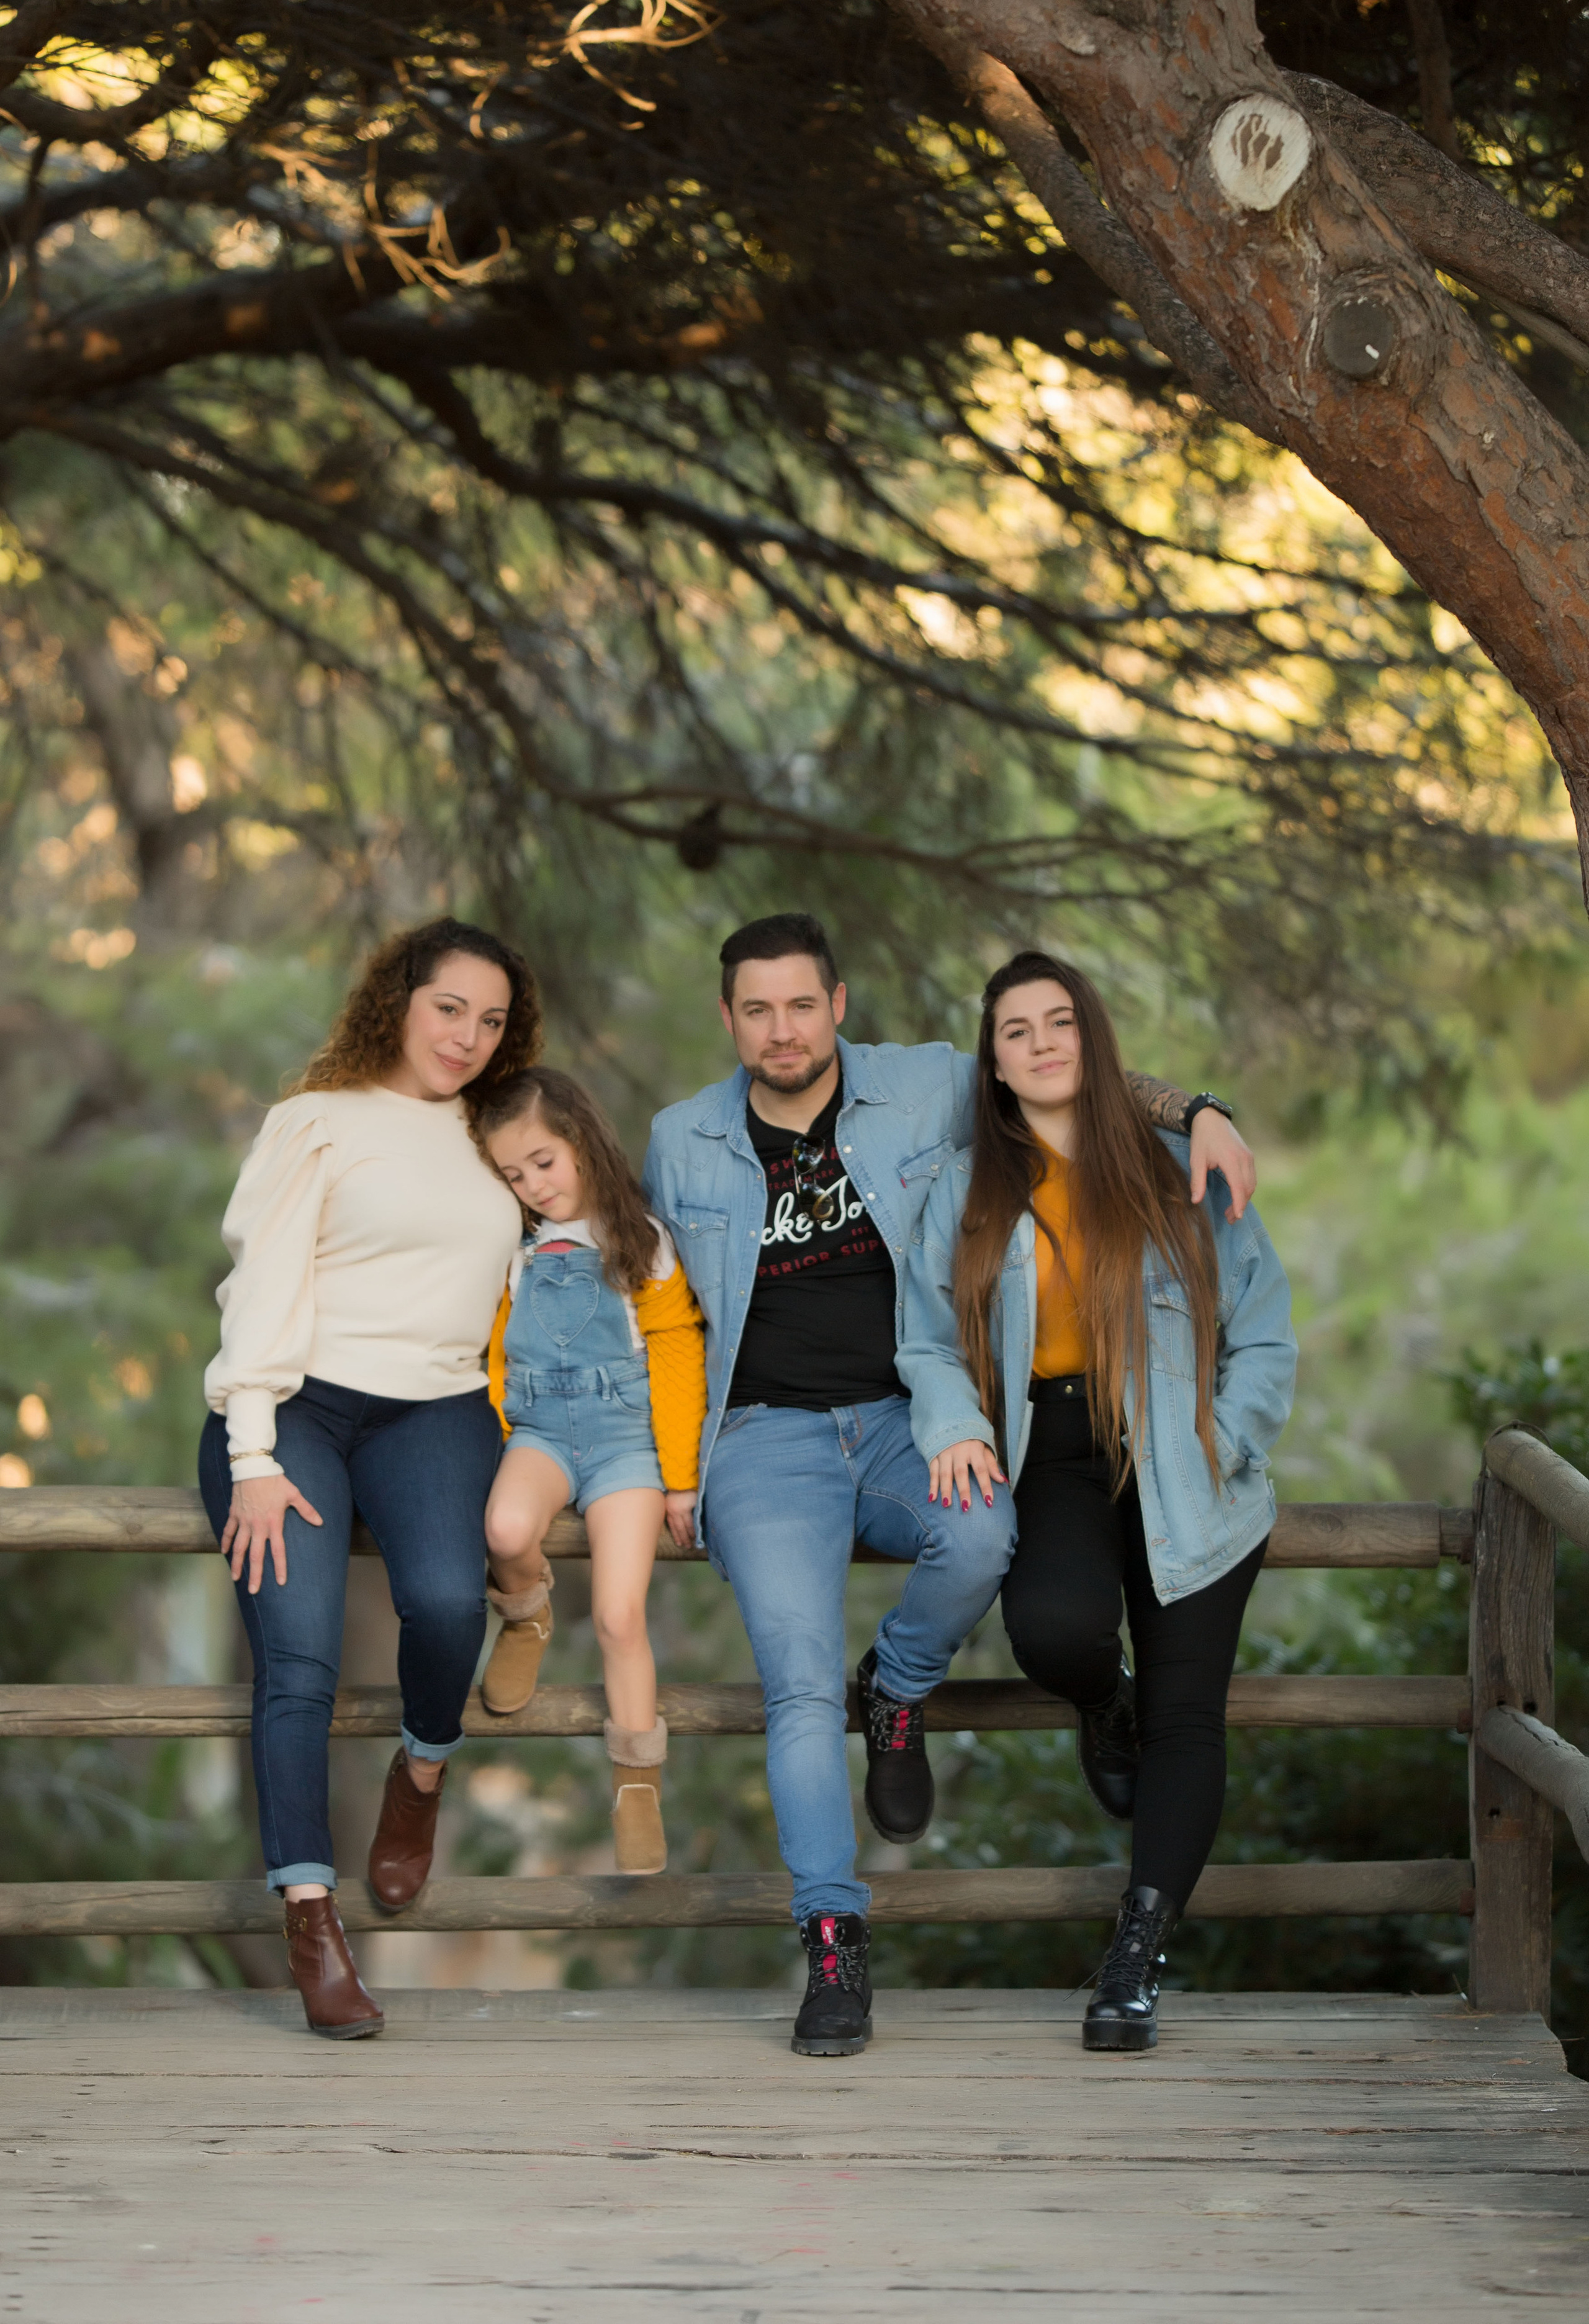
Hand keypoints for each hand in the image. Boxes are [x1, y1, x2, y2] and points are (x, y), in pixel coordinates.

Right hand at [221, 1473, 322, 1594]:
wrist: (253, 1467)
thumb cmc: (275, 1480)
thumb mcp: (294, 1494)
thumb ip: (306, 1510)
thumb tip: (320, 1522)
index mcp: (273, 1523)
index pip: (278, 1550)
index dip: (279, 1567)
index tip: (280, 1582)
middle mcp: (257, 1526)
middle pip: (255, 1555)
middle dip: (254, 1574)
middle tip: (253, 1590)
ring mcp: (243, 1521)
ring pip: (239, 1547)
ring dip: (237, 1563)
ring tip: (235, 1578)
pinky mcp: (234, 1514)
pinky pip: (228, 1531)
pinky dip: (226, 1542)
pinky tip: (225, 1553)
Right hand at [663, 1490, 697, 1549]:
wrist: (678, 1481)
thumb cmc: (690, 1489)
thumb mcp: (697, 1499)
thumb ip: (698, 1510)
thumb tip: (703, 1522)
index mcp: (684, 1509)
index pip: (689, 1525)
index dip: (693, 1533)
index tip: (696, 1539)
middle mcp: (675, 1512)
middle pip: (681, 1528)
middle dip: (685, 1538)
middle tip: (688, 1547)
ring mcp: (669, 1511)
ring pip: (674, 1527)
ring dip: (677, 1536)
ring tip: (680, 1544)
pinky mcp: (666, 1510)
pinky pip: (669, 1523)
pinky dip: (672, 1530)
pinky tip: (674, 1535)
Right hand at [926, 1439, 1005, 1511]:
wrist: (950, 1420)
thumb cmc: (971, 1439)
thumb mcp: (984, 1447)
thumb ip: (991, 1464)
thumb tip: (1002, 1480)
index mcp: (974, 1449)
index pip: (981, 1469)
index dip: (985, 1485)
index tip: (989, 1501)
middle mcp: (958, 1451)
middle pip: (961, 1472)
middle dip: (963, 1490)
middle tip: (966, 1507)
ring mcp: (945, 1452)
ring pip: (944, 1473)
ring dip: (945, 1489)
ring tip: (946, 1505)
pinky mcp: (934, 1454)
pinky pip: (932, 1471)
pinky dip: (932, 1485)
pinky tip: (932, 1498)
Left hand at [1189, 1109, 1255, 1221]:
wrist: (1211, 1118)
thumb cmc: (1202, 1138)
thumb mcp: (1196, 1160)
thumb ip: (1197, 1181)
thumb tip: (1196, 1201)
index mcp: (1231, 1159)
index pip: (1239, 1187)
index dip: (1238, 1204)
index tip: (1236, 1217)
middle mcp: (1244, 1158)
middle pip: (1248, 1188)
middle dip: (1240, 1205)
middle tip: (1229, 1218)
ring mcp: (1248, 1156)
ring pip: (1252, 1183)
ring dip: (1244, 1198)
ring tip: (1232, 1211)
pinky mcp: (1248, 1156)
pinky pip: (1251, 1177)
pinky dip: (1246, 1189)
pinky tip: (1236, 1195)